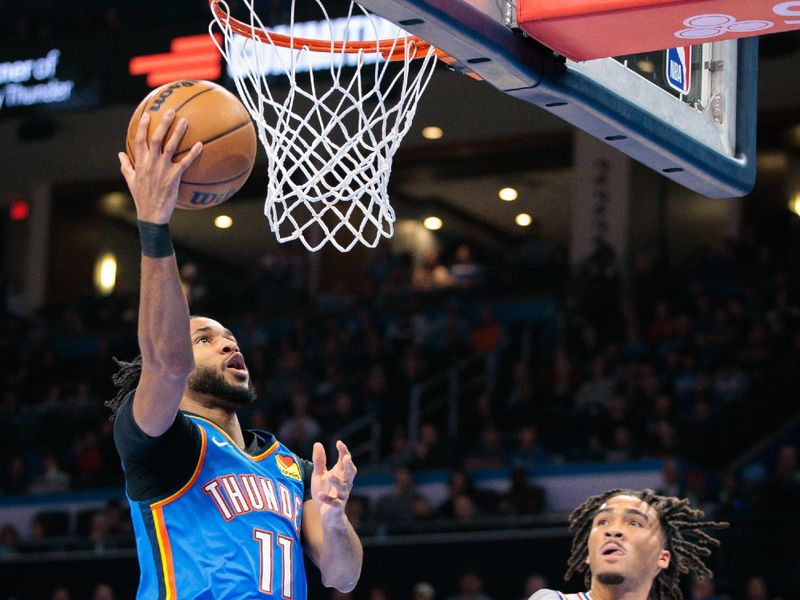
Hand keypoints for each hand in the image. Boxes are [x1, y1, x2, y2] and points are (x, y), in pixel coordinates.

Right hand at [118, 109, 201, 223]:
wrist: (151, 214)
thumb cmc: (141, 197)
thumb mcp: (130, 180)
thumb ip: (125, 165)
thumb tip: (119, 154)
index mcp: (140, 162)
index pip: (139, 140)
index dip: (143, 126)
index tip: (148, 114)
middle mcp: (150, 163)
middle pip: (156, 138)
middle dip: (163, 123)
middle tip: (171, 111)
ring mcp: (162, 169)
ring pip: (170, 146)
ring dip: (178, 133)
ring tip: (185, 121)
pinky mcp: (173, 177)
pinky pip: (185, 163)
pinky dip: (193, 153)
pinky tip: (200, 145)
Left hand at [311, 441, 356, 527]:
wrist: (327, 515)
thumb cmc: (325, 491)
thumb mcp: (319, 475)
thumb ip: (319, 461)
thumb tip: (317, 443)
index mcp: (340, 473)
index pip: (345, 460)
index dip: (343, 451)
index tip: (339, 443)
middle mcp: (344, 483)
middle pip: (350, 473)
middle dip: (349, 466)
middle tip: (346, 457)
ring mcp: (341, 495)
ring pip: (343, 488)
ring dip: (337, 482)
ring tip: (330, 476)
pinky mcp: (337, 506)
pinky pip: (334, 503)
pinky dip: (328, 499)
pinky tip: (321, 495)